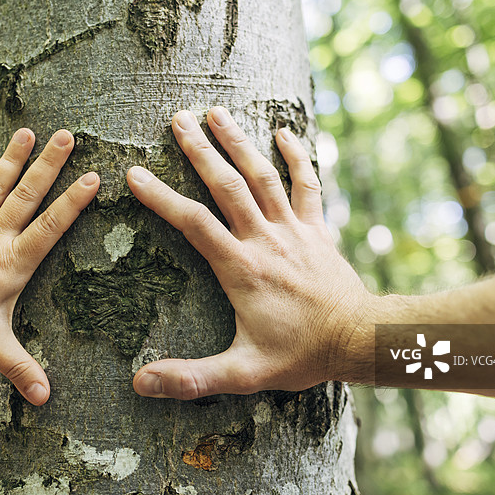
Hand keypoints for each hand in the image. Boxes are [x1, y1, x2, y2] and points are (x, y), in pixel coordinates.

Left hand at [0, 128, 98, 404]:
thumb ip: (20, 369)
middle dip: (50, 164)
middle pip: (27, 195)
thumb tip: (46, 399)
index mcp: (12, 261)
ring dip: (14, 158)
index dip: (73, 202)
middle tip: (67, 134)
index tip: (94, 176)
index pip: (51, 227)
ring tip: (29, 130)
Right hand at [127, 107, 374, 399]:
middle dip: (200, 150)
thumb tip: (141, 382)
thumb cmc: (301, 356)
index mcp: (242, 268)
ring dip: (239, 142)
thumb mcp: (244, 373)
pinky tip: (284, 131)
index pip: (193, 223)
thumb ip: (192, 377)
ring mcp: (294, 229)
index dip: (161, 197)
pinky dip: (297, 155)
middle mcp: (266, 239)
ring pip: (263, 175)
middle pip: (227, 185)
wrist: (360, 339)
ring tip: (216, 113)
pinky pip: (308, 183)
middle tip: (177, 119)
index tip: (134, 174)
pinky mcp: (317, 228)